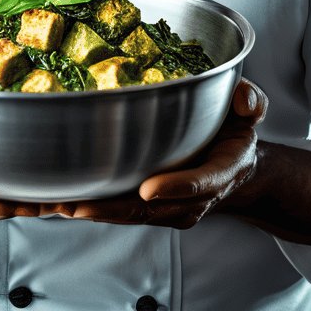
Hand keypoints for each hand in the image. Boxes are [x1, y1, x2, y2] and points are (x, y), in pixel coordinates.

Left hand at [40, 78, 266, 229]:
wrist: (237, 172)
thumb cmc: (236, 137)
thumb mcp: (251, 115)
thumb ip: (251, 102)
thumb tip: (242, 96)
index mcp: (220, 172)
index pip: (200, 184)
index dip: (176, 188)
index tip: (149, 189)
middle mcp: (192, 198)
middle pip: (151, 210)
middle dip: (113, 209)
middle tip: (78, 205)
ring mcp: (169, 207)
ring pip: (129, 214)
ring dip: (94, 211)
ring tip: (59, 204)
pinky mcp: (150, 207)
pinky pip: (120, 210)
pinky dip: (91, 207)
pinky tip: (61, 202)